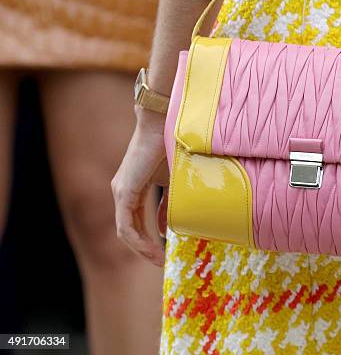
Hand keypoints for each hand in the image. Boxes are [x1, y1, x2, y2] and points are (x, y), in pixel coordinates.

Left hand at [112, 109, 167, 266]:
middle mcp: (122, 192)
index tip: (165, 253)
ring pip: (126, 231)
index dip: (149, 241)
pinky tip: (152, 249)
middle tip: (162, 262)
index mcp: (132, 189)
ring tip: (159, 260)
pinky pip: (126, 225)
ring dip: (142, 249)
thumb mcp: (172, 183)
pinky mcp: (124, 192)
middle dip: (145, 249)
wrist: (163, 124)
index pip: (136, 223)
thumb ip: (167, 205)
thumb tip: (164, 230)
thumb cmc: (171, 148)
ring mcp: (121, 192)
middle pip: (129, 231)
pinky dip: (138, 240)